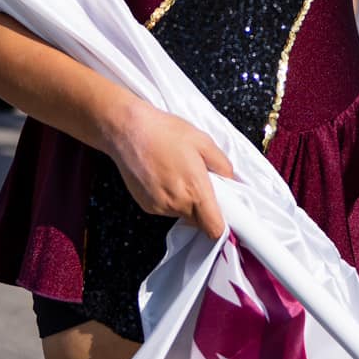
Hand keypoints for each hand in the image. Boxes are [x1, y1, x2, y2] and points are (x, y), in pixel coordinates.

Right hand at [103, 99, 234, 238]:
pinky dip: (169, 199)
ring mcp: (160, 207)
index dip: (222, 224)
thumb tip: (231, 181)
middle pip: (199, 222)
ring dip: (185, 202)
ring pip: (182, 214)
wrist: (128, 131)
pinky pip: (166, 209)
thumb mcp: (203, 142)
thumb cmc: (166, 132)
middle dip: (203, 208)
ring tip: (178, 174)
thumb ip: (223, 166)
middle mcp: (178, 205)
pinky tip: (164, 177)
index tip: (223, 212)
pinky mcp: (146, 206)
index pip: (214, 228)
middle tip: (200, 182)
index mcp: (196, 191)